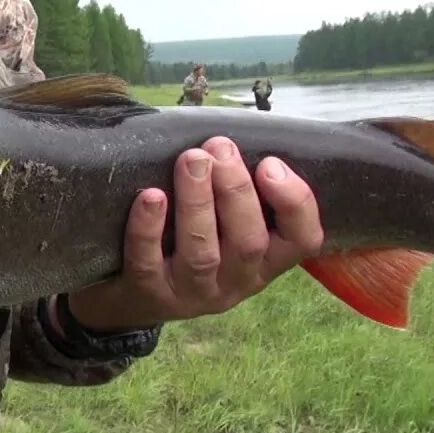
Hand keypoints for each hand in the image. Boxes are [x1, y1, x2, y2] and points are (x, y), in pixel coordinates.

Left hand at [66, 136, 323, 332]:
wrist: (130, 296)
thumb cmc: (185, 244)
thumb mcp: (224, 226)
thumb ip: (236, 191)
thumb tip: (230, 136)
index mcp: (265, 261)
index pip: (302, 240)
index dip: (295, 202)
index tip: (270, 163)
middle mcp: (236, 282)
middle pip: (248, 242)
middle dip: (235, 190)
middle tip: (219, 148)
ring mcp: (192, 294)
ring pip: (202, 253)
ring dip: (197, 202)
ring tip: (191, 160)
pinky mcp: (149, 295)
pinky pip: (149, 264)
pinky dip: (149, 229)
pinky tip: (150, 196)